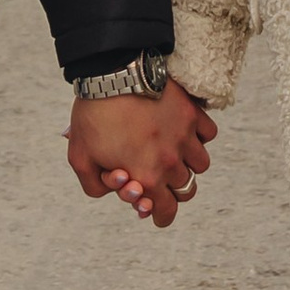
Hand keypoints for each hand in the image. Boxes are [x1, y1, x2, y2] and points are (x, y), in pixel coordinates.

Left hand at [67, 77, 216, 228]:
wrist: (113, 73)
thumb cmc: (94, 115)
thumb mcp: (80, 158)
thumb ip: (95, 186)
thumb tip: (114, 190)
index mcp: (147, 177)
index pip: (166, 210)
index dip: (162, 216)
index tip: (158, 214)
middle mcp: (171, 161)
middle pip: (186, 189)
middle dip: (173, 190)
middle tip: (163, 181)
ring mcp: (185, 136)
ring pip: (201, 164)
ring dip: (189, 165)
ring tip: (175, 155)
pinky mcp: (192, 113)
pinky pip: (209, 134)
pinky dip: (201, 137)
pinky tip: (186, 132)